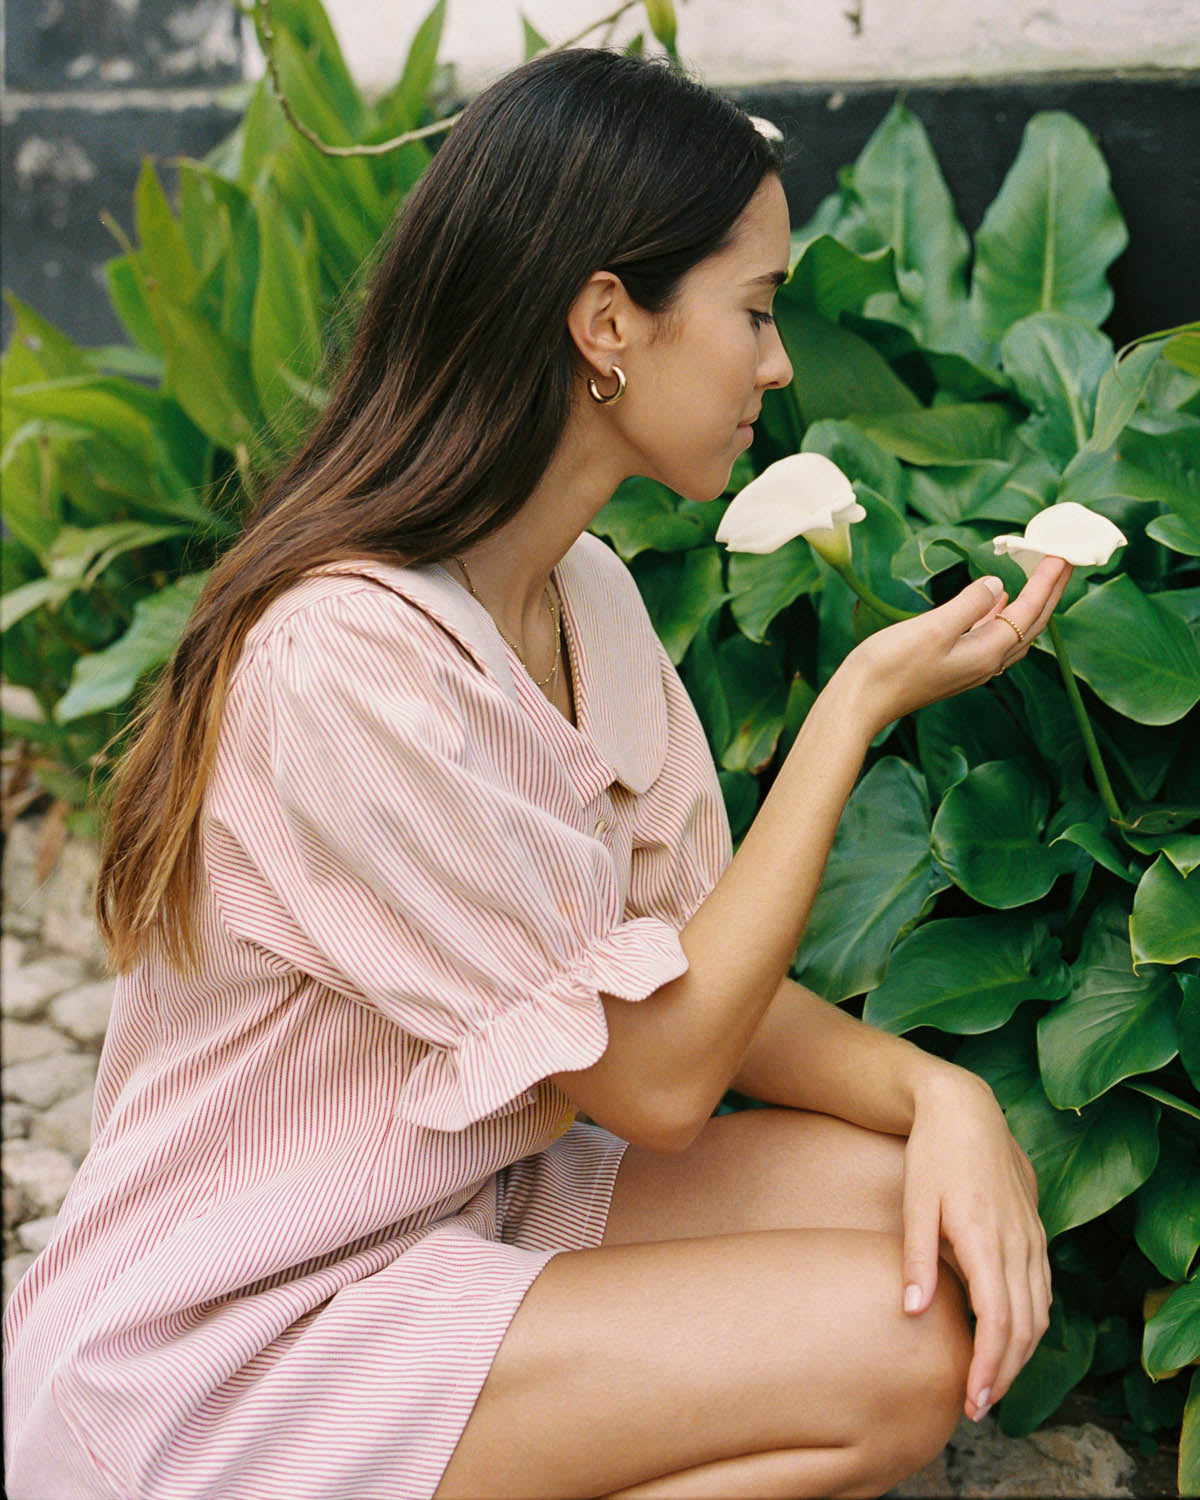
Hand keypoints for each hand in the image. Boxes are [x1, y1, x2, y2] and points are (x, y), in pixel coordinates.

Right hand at [841, 556, 1071, 733]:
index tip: (1061, 554)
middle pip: (1031, 624)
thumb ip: (970, 604)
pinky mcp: (955, 666)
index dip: (1047, 582)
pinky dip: (1005, 616)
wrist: (860, 702)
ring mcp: (971, 667)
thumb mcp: (933, 628)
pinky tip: (998, 602)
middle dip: (1050, 593)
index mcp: (987, 653)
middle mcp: (987, 663)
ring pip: (1015, 632)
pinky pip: (994, 637)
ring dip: (1031, 604)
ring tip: (1040, 577)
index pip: (1029, 611)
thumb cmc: (890, 666)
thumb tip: (997, 584)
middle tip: (1063, 561)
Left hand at [900, 1067, 1050, 1422]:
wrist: (966, 1108)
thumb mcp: (915, 1202)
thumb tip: (913, 1313)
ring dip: (1021, 1354)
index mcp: (986, 1240)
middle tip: (978, 1406)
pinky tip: (1011, 1337)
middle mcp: (1018, 1244)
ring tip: (994, 1382)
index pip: (997, 1323)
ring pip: (1040, 1313)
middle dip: (1005, 1374)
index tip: (973, 1400)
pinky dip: (1031, 1323)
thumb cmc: (933, 1153)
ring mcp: (1033, 1237)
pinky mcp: (1036, 1231)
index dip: (989, 1367)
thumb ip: (916, 1259)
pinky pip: (1043, 1290)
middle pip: (1024, 1328)